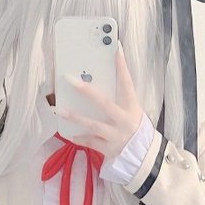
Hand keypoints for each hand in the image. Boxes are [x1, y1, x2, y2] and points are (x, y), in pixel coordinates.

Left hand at [56, 40, 144, 160]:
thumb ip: (118, 98)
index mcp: (132, 107)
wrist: (143, 156)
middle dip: (86, 90)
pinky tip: (68, 133)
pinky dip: (79, 138)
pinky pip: (91, 142)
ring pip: (93, 124)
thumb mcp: (132, 111)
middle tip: (70, 79)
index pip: (127, 83)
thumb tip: (97, 80)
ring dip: (75, 117)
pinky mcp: (109, 149)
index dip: (122, 67)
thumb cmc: (134, 128)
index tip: (116, 49)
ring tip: (60, 110)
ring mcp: (116, 135)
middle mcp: (124, 120)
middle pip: (104, 102)